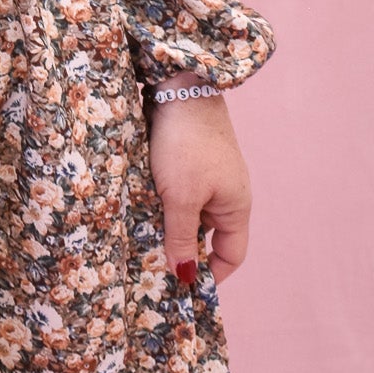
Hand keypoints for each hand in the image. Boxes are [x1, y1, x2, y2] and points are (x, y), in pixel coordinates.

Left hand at [148, 72, 252, 286]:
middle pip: (207, 236)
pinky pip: (177, 192)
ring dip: (167, 224)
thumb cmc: (186, 144)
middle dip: (182, 250)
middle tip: (151, 266)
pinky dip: (161, 203)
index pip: (230, 255)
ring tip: (138, 237)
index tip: (182, 287)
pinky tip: (137, 206)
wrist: (180, 86)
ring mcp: (207, 176)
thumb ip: (181, 237)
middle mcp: (225, 194)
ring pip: (188, 213)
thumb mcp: (181, 197)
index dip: (210, 274)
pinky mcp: (187, 160)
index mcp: (236, 207)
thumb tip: (186, 278)